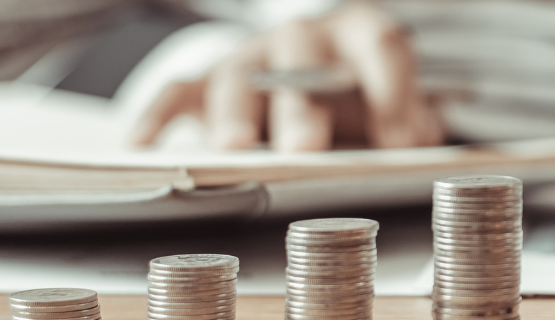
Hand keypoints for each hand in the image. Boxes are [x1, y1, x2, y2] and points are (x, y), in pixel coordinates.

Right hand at [129, 2, 444, 151]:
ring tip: (234, 151)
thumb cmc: (359, 101)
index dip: (394, 88)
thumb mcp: (396, 111)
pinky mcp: (207, 82)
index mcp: (360, 37)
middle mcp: (305, 40)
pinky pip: (175, 92)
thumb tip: (412, 151)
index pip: (382, 44)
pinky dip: (156, 117)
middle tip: (305, 150)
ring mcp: (253, 58)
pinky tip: (142, 146)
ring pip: (238, 77)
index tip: (402, 140)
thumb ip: (409, 128)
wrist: (315, 78)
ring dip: (235, 114)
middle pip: (302, 61)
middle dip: (302, 107)